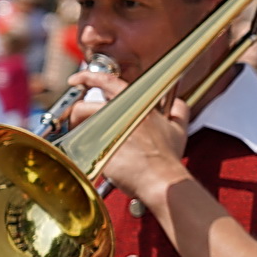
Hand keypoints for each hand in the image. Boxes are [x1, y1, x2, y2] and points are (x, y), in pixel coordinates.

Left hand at [68, 70, 190, 201]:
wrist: (161, 181)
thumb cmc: (167, 159)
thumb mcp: (179, 129)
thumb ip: (179, 110)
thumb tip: (176, 102)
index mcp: (138, 105)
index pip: (109, 81)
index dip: (89, 76)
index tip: (78, 78)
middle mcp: (120, 115)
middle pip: (86, 105)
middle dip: (77, 112)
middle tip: (78, 119)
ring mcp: (107, 131)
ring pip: (80, 124)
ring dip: (78, 130)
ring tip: (86, 140)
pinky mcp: (97, 149)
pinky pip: (80, 144)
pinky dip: (81, 147)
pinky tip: (91, 154)